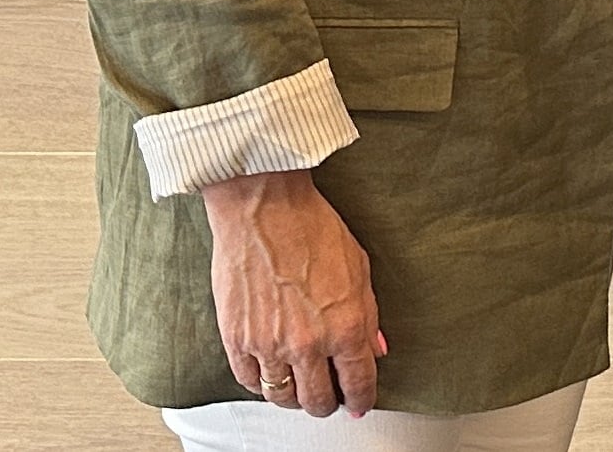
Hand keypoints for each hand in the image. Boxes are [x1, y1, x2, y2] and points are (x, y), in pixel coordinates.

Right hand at [200, 170, 381, 417]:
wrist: (265, 210)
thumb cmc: (314, 229)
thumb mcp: (360, 268)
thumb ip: (368, 315)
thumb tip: (375, 347)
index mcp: (346, 326)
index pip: (358, 383)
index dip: (361, 399)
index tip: (360, 403)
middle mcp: (308, 343)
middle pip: (318, 400)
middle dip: (328, 403)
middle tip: (330, 396)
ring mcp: (270, 346)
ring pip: (283, 398)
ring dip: (294, 398)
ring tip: (300, 388)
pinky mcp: (237, 341)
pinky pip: (250, 382)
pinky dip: (262, 384)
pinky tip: (271, 373)